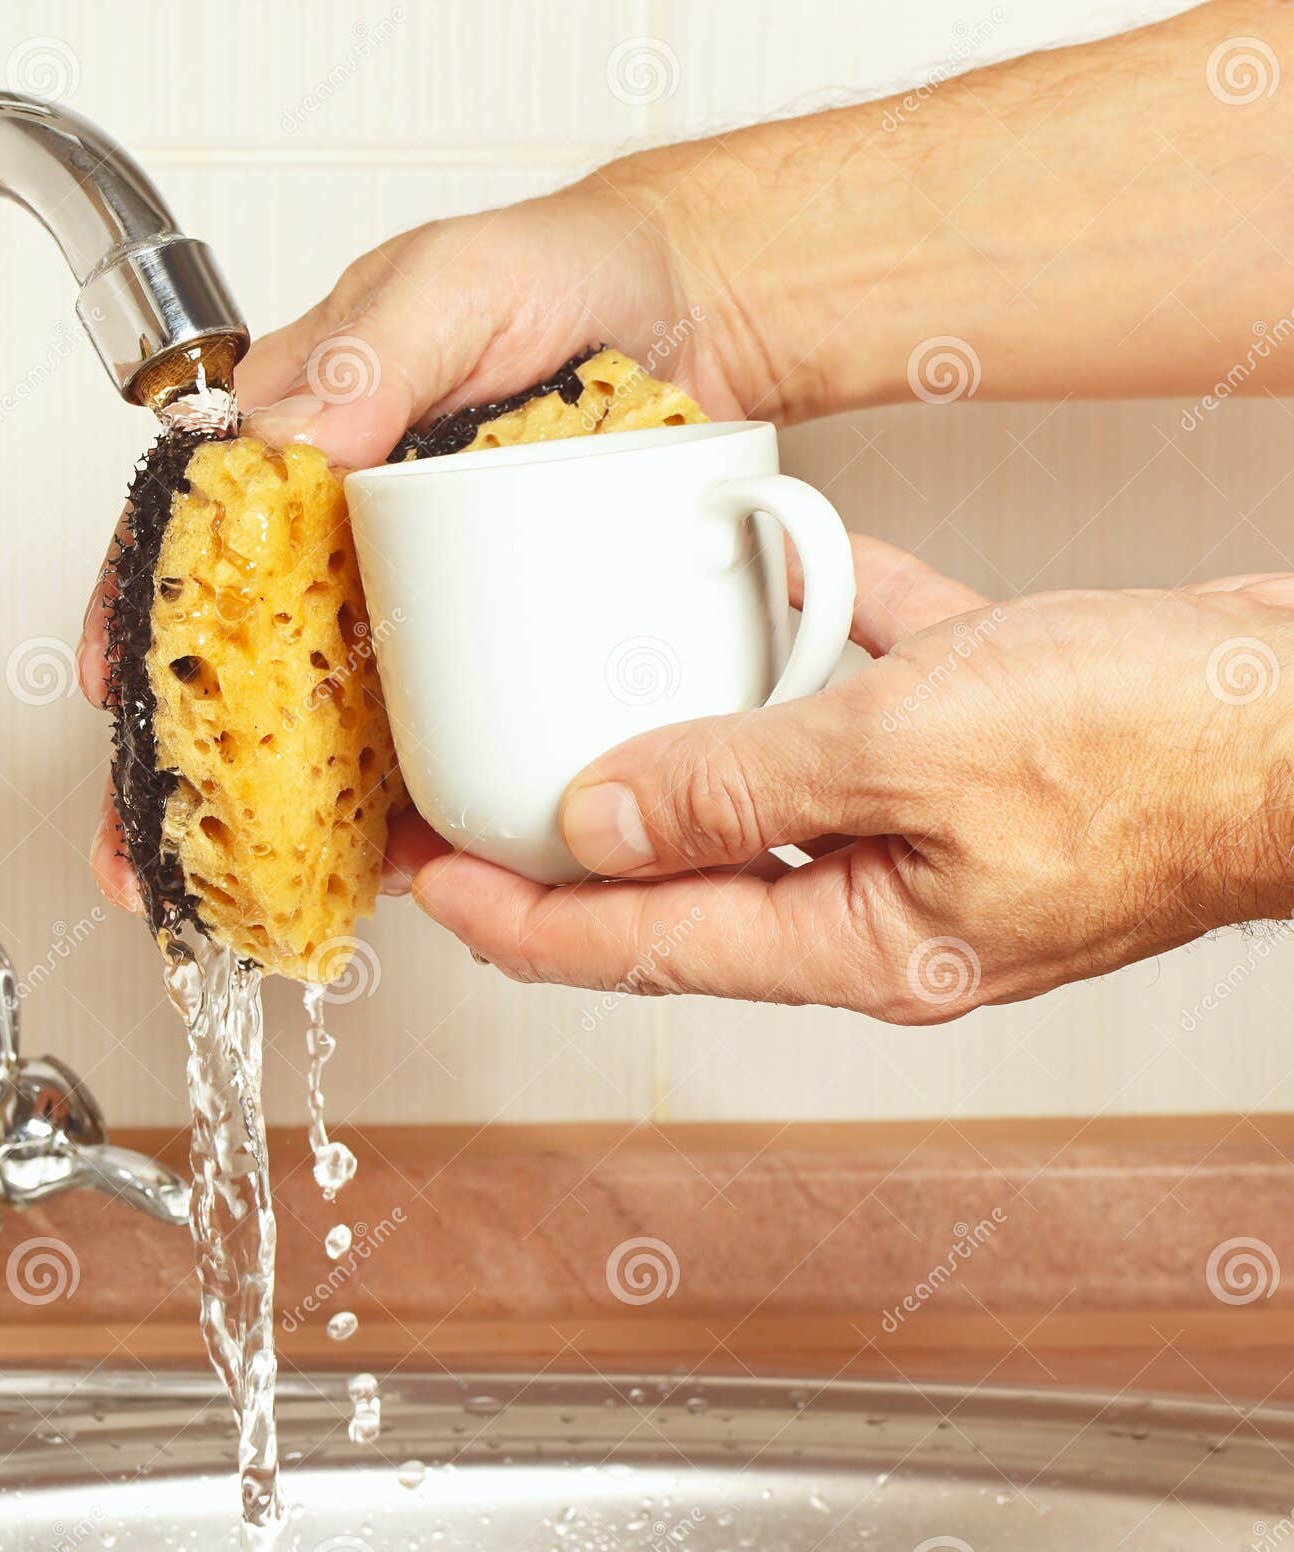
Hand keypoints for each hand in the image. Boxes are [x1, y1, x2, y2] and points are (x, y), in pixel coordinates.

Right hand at [82, 157, 757, 910]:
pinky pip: (431, 732)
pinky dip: (404, 802)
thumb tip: (294, 441)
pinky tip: (386, 862)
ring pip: (324, 717)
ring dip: (280, 811)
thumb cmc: (567, 276)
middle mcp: (343, 534)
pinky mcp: (487, 644)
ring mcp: (414, 600)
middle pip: (238, 656)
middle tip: (145, 856)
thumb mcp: (460, 283)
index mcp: (301, 443)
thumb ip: (374, 351)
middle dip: (183, 762)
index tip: (113, 696)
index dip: (138, 616)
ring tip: (243, 892)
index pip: (190, 533)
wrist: (692, 315)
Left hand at [410, 540, 1293, 1020]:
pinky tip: (776, 572)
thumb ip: (743, 787)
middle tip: (462, 790)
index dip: (514, 916)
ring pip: (767, 781)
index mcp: (857, 945)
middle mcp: (879, 906)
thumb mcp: (917, 752)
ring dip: (694, 721)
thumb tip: (598, 823)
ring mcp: (926, 835)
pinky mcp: (973, 761)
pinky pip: (859, 702)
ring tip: (589, 676)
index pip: (635, 946)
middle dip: (568, 832)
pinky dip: (817, 640)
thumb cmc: (1162, 748)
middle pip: (680, 876)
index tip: (421, 875)